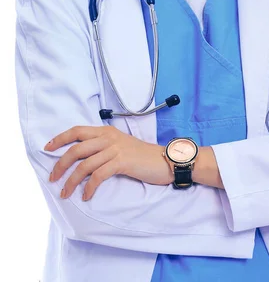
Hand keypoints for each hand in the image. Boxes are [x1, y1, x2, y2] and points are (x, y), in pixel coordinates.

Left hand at [45, 125, 172, 199]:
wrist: (163, 160)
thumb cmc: (141, 156)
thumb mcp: (119, 146)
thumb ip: (102, 147)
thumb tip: (80, 158)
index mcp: (106, 132)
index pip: (77, 130)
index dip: (60, 138)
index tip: (47, 148)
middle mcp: (108, 137)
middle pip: (76, 148)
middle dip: (60, 164)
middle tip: (53, 178)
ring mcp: (115, 149)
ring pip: (85, 164)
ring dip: (71, 181)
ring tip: (65, 193)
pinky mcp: (122, 162)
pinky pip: (98, 175)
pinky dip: (89, 187)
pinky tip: (86, 196)